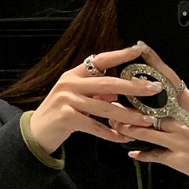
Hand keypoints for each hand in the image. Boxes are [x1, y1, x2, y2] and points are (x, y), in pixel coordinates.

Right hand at [29, 44, 162, 154]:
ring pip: (105, 108)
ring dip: (127, 116)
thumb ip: (95, 94)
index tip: (138, 50)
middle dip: (133, 87)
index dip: (119, 55)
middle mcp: (70, 84)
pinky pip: (95, 127)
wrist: (36, 132)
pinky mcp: (66, 118)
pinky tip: (123, 138)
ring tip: (145, 120)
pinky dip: (111, 134)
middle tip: (153, 88)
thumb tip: (117, 94)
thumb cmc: (60, 113)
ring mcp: (67, 100)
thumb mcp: (76, 98)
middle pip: (107, 84)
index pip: (100, 60)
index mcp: (74, 74)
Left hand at [110, 45, 188, 184]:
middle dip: (131, 103)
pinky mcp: (176, 159)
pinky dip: (142, 154)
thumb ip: (182, 105)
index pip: (171, 80)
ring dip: (128, 128)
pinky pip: (154, 156)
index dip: (156, 64)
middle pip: (151, 108)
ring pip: (146, 132)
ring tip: (116, 123)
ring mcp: (178, 141)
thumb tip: (164, 92)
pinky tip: (131, 152)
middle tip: (114, 96)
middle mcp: (183, 122)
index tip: (142, 50)